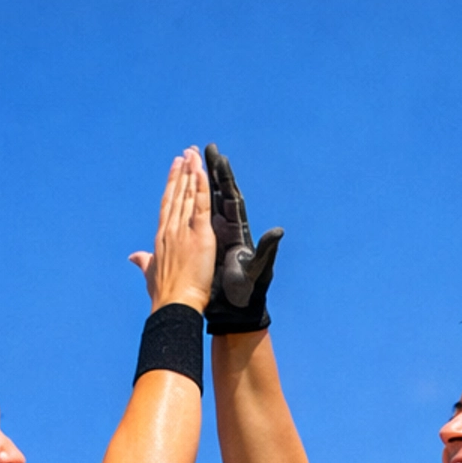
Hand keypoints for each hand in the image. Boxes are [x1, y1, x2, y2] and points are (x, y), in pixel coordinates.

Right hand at [129, 148, 214, 313]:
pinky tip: (201, 170)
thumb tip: (133, 257)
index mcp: (161, 238)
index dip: (171, 185)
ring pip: (187, 195)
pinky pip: (200, 204)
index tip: (175, 169)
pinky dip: (201, 186)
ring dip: (191, 172)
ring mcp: (182, 230)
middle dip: (181, 173)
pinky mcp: (198, 234)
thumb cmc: (164, 296)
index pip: (167, 205)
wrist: (174, 306)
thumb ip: (143, 262)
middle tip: (185, 153)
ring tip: (193, 155)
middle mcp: (170, 229)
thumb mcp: (150, 276)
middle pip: (176, 194)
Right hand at [205, 144, 282, 332]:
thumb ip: (267, 250)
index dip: (225, 178)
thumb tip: (278, 231)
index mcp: (238, 232)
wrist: (234, 313)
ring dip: (201, 183)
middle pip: (219, 195)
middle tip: (207, 149)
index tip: (219, 158)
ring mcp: (216, 237)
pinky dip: (191, 206)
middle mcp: (227, 230)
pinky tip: (183, 193)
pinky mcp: (205, 247)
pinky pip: (196, 221)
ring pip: (207, 204)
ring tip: (194, 161)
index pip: (231, 198)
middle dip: (213, 172)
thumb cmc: (248, 295)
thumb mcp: (259, 271)